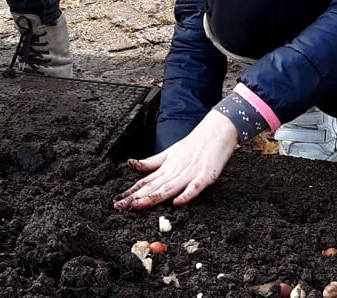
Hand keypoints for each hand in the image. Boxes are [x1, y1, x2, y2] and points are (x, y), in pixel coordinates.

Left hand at [112, 111, 236, 209]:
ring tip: (138, 205)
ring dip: (153, 198)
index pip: (146, 181)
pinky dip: (186, 195)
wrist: (217, 130)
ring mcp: (190, 173)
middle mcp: (175, 170)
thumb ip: (152, 162)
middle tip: (120, 206)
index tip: (119, 200)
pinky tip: (177, 203)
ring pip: (169, 188)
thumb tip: (133, 165)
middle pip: (153, 187)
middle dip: (136, 198)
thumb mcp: (170, 151)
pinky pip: (195, 187)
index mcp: (167, 166)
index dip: (132, 191)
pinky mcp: (205, 176)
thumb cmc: (194, 143)